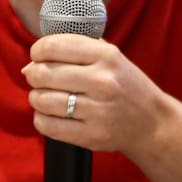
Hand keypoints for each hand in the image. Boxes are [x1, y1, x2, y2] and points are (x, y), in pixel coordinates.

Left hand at [22, 34, 181, 181]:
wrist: (151, 123)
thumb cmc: (124, 85)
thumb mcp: (110, 57)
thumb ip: (74, 51)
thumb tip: (30, 63)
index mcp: (106, 56)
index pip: (53, 46)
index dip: (37, 50)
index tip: (38, 55)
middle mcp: (102, 81)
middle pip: (43, 73)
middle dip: (33, 75)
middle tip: (38, 78)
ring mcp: (97, 111)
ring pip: (42, 100)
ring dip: (36, 98)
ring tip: (45, 97)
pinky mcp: (91, 135)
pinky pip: (47, 126)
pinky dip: (41, 119)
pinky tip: (49, 115)